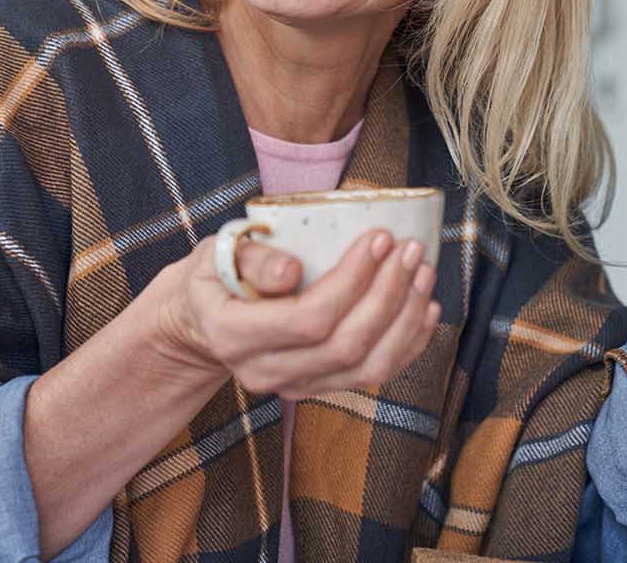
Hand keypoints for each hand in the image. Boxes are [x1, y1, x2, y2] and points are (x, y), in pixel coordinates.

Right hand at [152, 230, 440, 399]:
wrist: (202, 322)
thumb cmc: (215, 275)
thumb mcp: (216, 253)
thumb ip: (251, 259)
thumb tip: (291, 270)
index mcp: (233, 335)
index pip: (309, 318)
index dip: (352, 280)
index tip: (378, 238)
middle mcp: (264, 372)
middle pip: (346, 345)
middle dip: (389, 295)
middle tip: (410, 250)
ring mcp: (292, 387)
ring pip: (368, 367)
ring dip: (405, 320)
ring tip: (423, 274)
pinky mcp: (316, 388)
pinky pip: (373, 375)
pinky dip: (407, 342)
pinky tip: (424, 308)